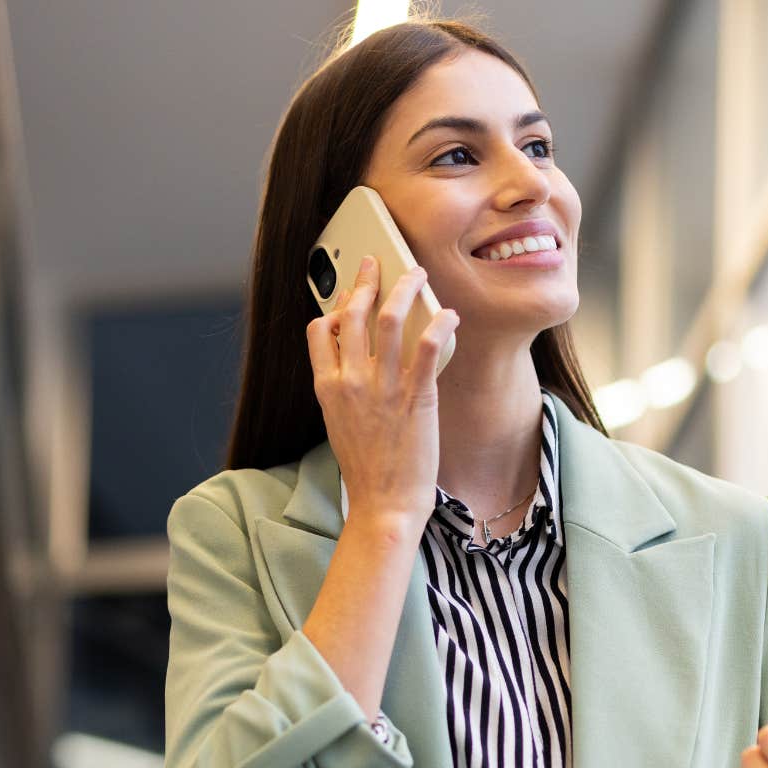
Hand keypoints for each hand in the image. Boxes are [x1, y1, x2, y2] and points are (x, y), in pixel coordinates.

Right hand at [305, 255, 458, 529]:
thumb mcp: (339, 424)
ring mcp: (384, 387)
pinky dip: (439, 323)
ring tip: (416, 274)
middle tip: (377, 263)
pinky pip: (427, 348)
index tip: (346, 297)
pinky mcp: (417, 397)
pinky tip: (448, 314)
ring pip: (390, 319)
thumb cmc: (366, 469)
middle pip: (353, 314)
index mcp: (328, 388)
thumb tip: (351, 362)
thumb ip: (341, 389)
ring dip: (405, 288)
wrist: (384, 504)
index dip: (332, 308)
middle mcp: (351, 381)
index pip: (319, 331)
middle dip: (365, 280)